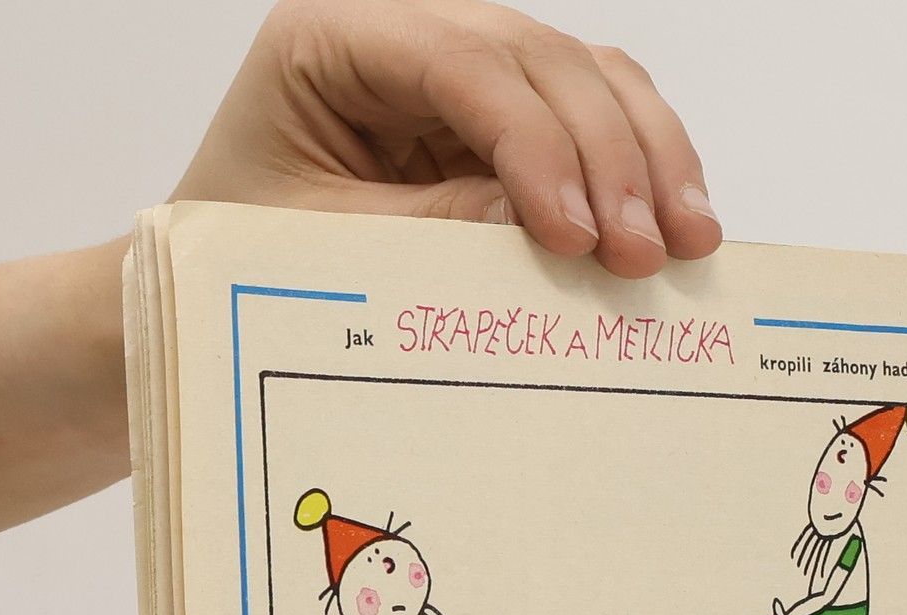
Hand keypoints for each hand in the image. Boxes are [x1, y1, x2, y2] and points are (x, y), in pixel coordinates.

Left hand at [177, 0, 722, 279]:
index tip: (576, 237)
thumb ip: (434, 236)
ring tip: (688, 241)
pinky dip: (640, 167)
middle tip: (648, 254)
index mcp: (334, 37)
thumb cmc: (244, 265)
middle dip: (610, 157)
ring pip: (585, 75)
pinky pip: (589, 118)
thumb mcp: (328, 255)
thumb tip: (556, 240)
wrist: (217, 291)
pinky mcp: (499, 121)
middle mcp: (406, 31)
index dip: (536, 144)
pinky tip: (677, 220)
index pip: (461, 63)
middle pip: (540, 58)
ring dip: (649, 155)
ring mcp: (461, 70)